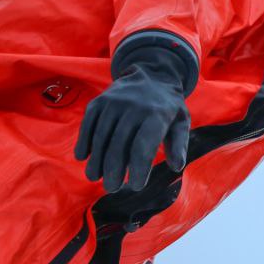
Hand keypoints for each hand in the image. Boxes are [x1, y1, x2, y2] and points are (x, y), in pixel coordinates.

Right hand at [76, 47, 190, 191]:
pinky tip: (82, 157)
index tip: (135, 186)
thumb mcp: (181, 121)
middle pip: (119, 145)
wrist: (152, 74)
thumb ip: (179, 144)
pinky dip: (84, 141)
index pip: (143, 146)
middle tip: (111, 188)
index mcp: (157, 114)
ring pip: (101, 136)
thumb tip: (176, 167)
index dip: (137, 169)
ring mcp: (114, 102)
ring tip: (94, 177)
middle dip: (113, 170)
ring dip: (96, 160)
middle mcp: (134, 107)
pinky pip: (88, 124)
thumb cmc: (168, 106)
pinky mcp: (99, 101)